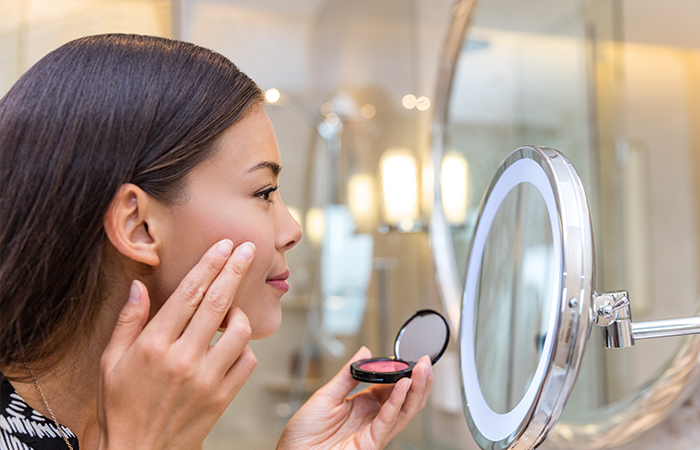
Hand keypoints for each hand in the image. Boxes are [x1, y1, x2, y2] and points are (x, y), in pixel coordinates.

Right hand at [98, 240, 257, 449]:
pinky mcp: (222, 397)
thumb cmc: (122, 406)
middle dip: (236, 270)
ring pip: (239, 331)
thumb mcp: (110, 362)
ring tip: (230, 312)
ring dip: (239, 314)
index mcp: (154, 345)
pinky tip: (231, 344)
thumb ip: (128, 321)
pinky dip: (244, 347)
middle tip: (248, 249)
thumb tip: (139, 286)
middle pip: (218, 303)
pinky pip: (247, 361)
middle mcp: (183, 358)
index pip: (189, 294)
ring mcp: (206, 378)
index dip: (210, 264)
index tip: (225, 246)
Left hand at [277, 347, 432, 449]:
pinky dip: (398, 402)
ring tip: (423, 369)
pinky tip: (404, 385)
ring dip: (416, 389)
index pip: (391, 387)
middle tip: (425, 361)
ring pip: (404, 410)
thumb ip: (348, 375)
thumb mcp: (326, 396)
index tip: (410, 358)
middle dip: (419, 380)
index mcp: (363, 405)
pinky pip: (388, 421)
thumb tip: (364, 353)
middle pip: (405, 399)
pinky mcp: (371, 443)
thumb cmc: (303, 434)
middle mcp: (372, 418)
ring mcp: (374, 431)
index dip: (402, 373)